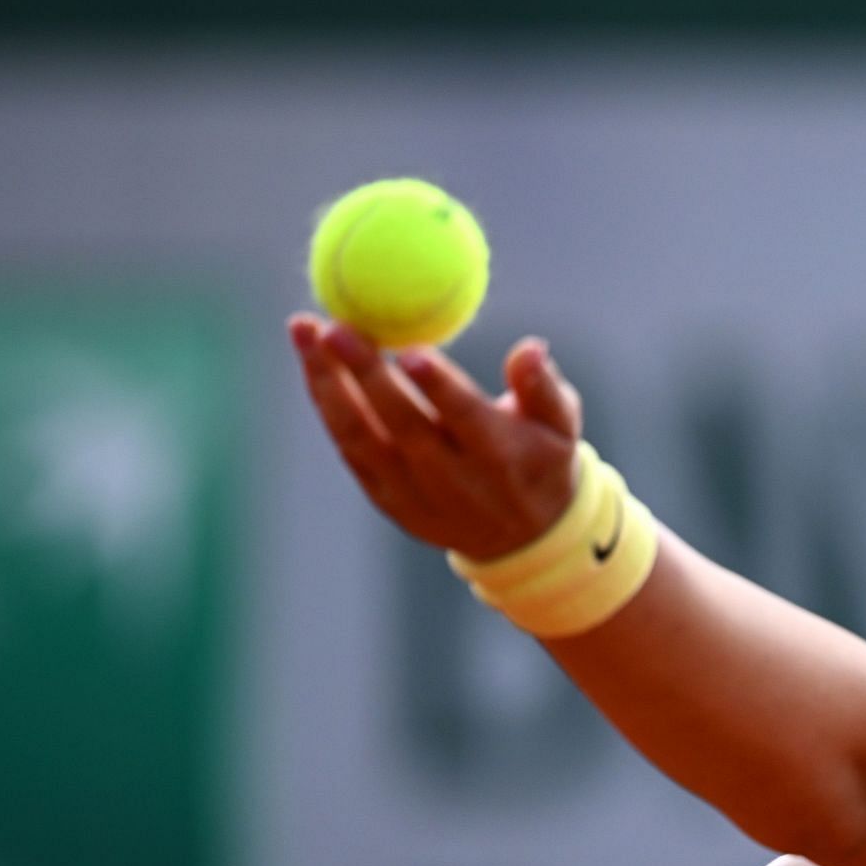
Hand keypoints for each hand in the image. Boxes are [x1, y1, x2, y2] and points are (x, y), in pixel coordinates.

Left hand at [287, 314, 582, 562]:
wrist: (521, 538)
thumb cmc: (541, 461)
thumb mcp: (561, 427)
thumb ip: (543, 387)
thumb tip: (529, 347)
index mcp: (499, 459)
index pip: (464, 419)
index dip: (439, 387)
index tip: (412, 349)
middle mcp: (452, 481)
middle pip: (401, 424)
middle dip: (365, 374)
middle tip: (337, 326)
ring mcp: (412, 494)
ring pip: (359, 436)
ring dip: (326, 384)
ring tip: (304, 330)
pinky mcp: (385, 498)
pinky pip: (349, 447)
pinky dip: (327, 404)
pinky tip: (312, 361)